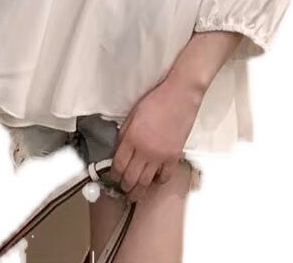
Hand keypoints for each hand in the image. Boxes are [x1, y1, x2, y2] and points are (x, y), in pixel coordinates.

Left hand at [108, 75, 202, 202]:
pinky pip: (165, 176)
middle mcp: (144, 150)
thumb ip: (124, 134)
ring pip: (146, 181)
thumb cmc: (155, 101)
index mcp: (131, 138)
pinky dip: (158, 182)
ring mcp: (160, 156)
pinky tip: (155, 182)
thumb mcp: (133, 114)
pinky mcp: (174, 156)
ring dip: (139, 191)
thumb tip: (118, 150)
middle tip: (123, 190)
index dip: (114, 174)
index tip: (113, 178)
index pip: (118, 164)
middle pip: (131, 177)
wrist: (179, 97)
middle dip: (124, 187)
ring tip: (135, 195)